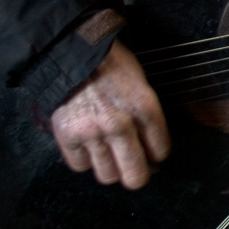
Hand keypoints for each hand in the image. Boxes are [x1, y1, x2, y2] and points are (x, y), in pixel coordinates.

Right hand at [50, 41, 170, 188]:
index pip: (160, 152)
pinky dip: (84, 159)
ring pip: (107, 176)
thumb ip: (147, 115)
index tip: (150, 151)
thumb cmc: (109, 63)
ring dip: (109, 167)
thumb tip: (152, 149)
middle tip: (132, 166)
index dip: (156, 154)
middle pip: (135, 177)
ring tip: (107, 152)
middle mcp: (120, 125)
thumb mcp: (140, 83)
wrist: (71, 52)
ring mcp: (92, 133)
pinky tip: (87, 144)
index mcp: (144, 109)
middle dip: (137, 174)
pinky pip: (80, 166)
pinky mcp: (67, 136)